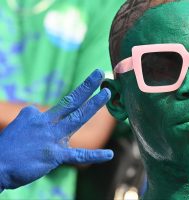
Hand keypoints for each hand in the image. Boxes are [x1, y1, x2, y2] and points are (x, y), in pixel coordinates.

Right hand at [0, 69, 112, 190]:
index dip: (68, 105)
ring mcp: (52, 138)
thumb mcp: (20, 125)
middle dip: (86, 86)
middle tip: (99, 73)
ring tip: (107, 93)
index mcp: (37, 116)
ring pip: (77, 118)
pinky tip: (109, 154)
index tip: (71, 103)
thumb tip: (37, 112)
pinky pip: (79, 155)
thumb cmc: (8, 147)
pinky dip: (95, 155)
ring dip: (93, 104)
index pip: (58, 108)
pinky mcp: (56, 156)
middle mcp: (46, 123)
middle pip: (70, 101)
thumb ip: (33, 118)